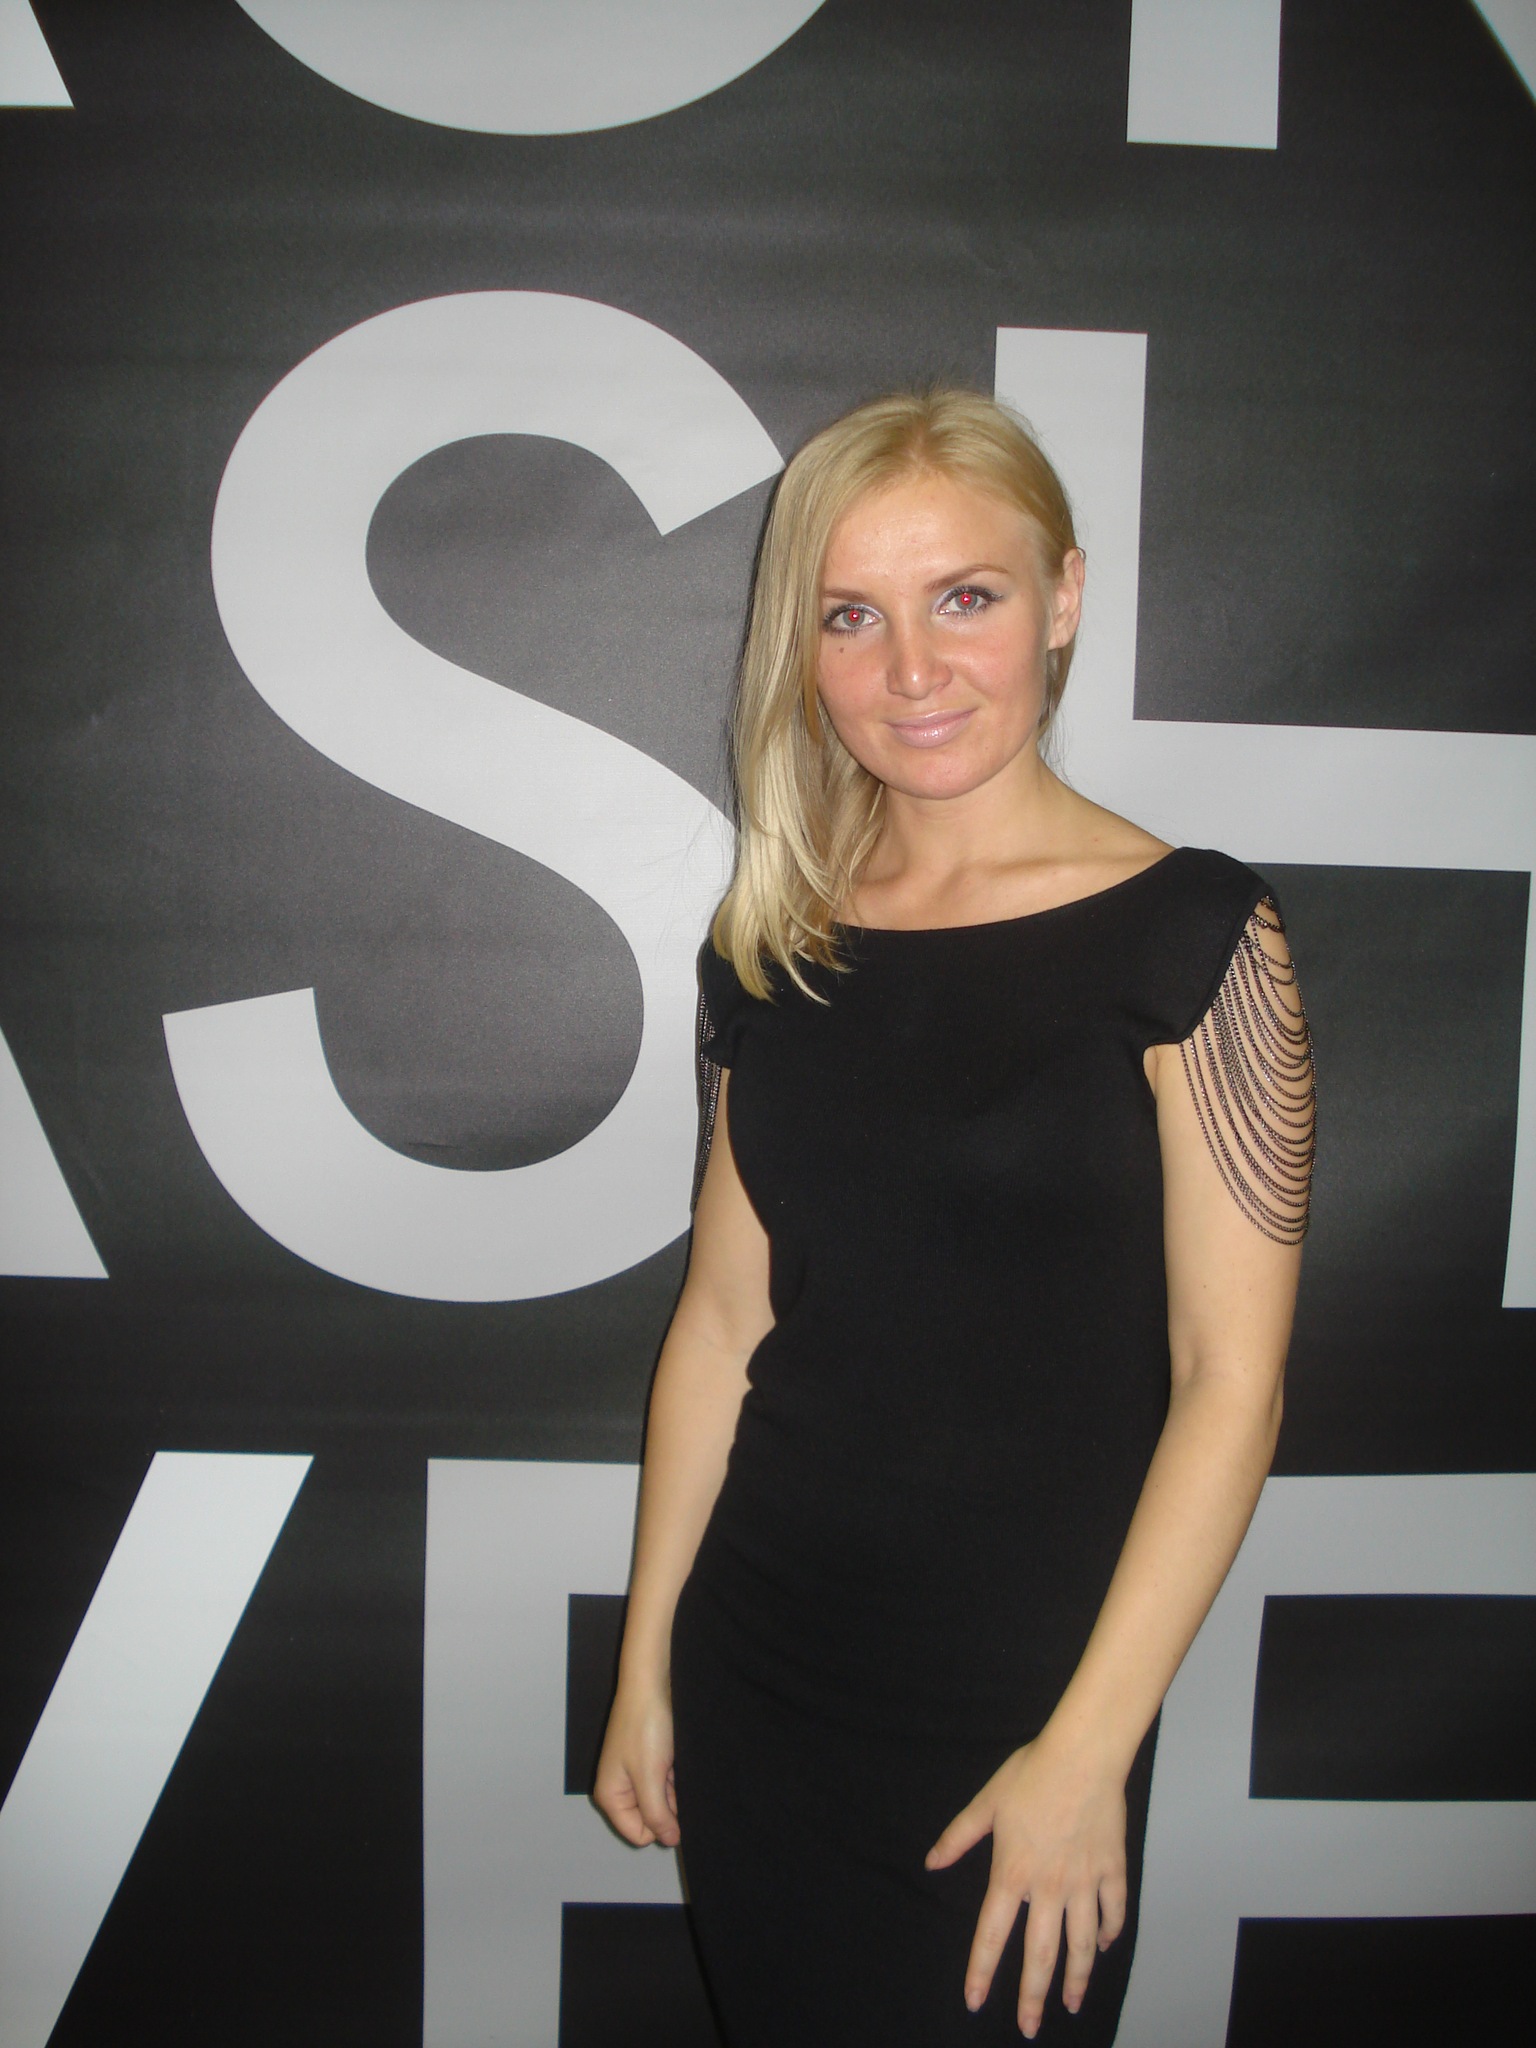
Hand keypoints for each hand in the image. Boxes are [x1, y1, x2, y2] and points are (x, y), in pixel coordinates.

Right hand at [593, 1684, 679, 1848]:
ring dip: (672, 1788)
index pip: (640, 1835)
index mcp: (610, 1797)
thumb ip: (657, 1815)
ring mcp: (633, 1774)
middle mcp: (618, 1789)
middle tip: (670, 1777)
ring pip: (660, 1800)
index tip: (667, 1796)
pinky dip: (673, 1775)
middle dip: (667, 1804)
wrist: (649, 1683)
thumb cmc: (645, 1729)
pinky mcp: (647, 1760)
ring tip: (672, 1763)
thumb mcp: (650, 1778)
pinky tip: (675, 1757)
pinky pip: (664, 1782)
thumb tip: (669, 1841)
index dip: (659, 1823)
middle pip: (650, 1818)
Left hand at [925, 1731, 1128, 2037]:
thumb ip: (959, 1837)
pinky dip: (1108, 1933)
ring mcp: (1084, 1882)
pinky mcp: (1112, 1869)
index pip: (991, 1935)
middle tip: (1029, 2027)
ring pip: (1081, 1945)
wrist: (1083, 1756)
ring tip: (1071, 2003)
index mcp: (1013, 1873)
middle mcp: (1049, 1887)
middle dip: (1033, 1996)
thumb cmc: (1032, 1773)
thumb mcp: (986, 1802)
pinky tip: (1102, 1945)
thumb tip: (931, 1862)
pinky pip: (1112, 1912)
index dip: (981, 1972)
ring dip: (1075, 1978)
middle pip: (1040, 1955)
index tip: (974, 2002)